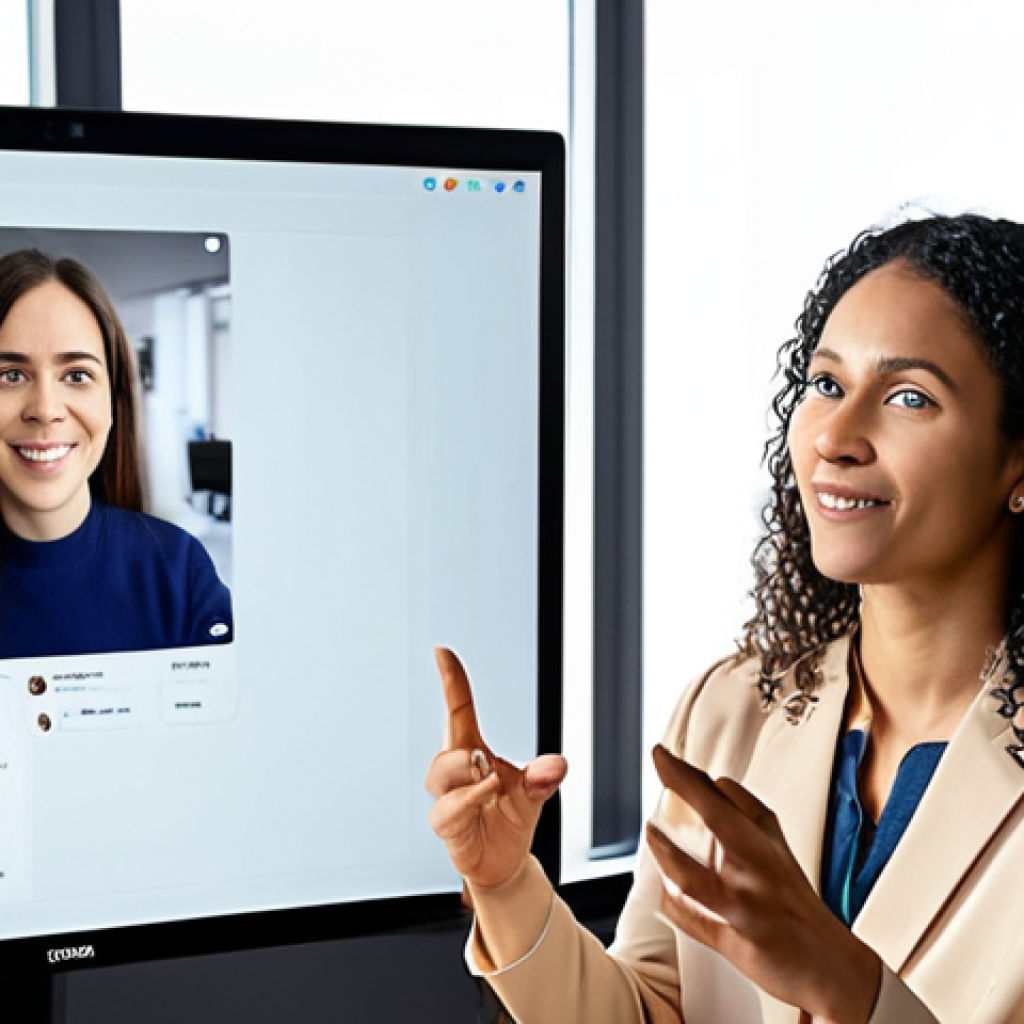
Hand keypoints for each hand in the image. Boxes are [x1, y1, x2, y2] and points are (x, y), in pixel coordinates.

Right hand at [425, 647, 566, 891]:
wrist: (504, 861)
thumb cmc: (511, 814)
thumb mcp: (535, 791)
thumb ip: (544, 776)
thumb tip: (558, 765)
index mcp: (473, 750)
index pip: (458, 708)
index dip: (451, 680)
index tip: (442, 651)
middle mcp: (455, 772)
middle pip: (447, 743)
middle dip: (462, 743)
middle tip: (484, 758)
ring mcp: (447, 798)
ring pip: (440, 776)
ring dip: (464, 771)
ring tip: (490, 777)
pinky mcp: (447, 826)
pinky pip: (447, 810)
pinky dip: (467, 799)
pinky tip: (487, 794)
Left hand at [646, 744, 880, 1023]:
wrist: (831, 964)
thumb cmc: (795, 901)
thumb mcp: (778, 847)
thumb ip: (747, 812)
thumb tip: (715, 782)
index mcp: (766, 842)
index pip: (724, 796)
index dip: (687, 772)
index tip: (662, 754)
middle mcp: (757, 868)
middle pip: (717, 818)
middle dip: (682, 786)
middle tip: (659, 763)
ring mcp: (745, 904)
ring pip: (694, 876)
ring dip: (665, 853)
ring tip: (651, 834)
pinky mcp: (736, 940)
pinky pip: (691, 918)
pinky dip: (673, 903)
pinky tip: (664, 890)